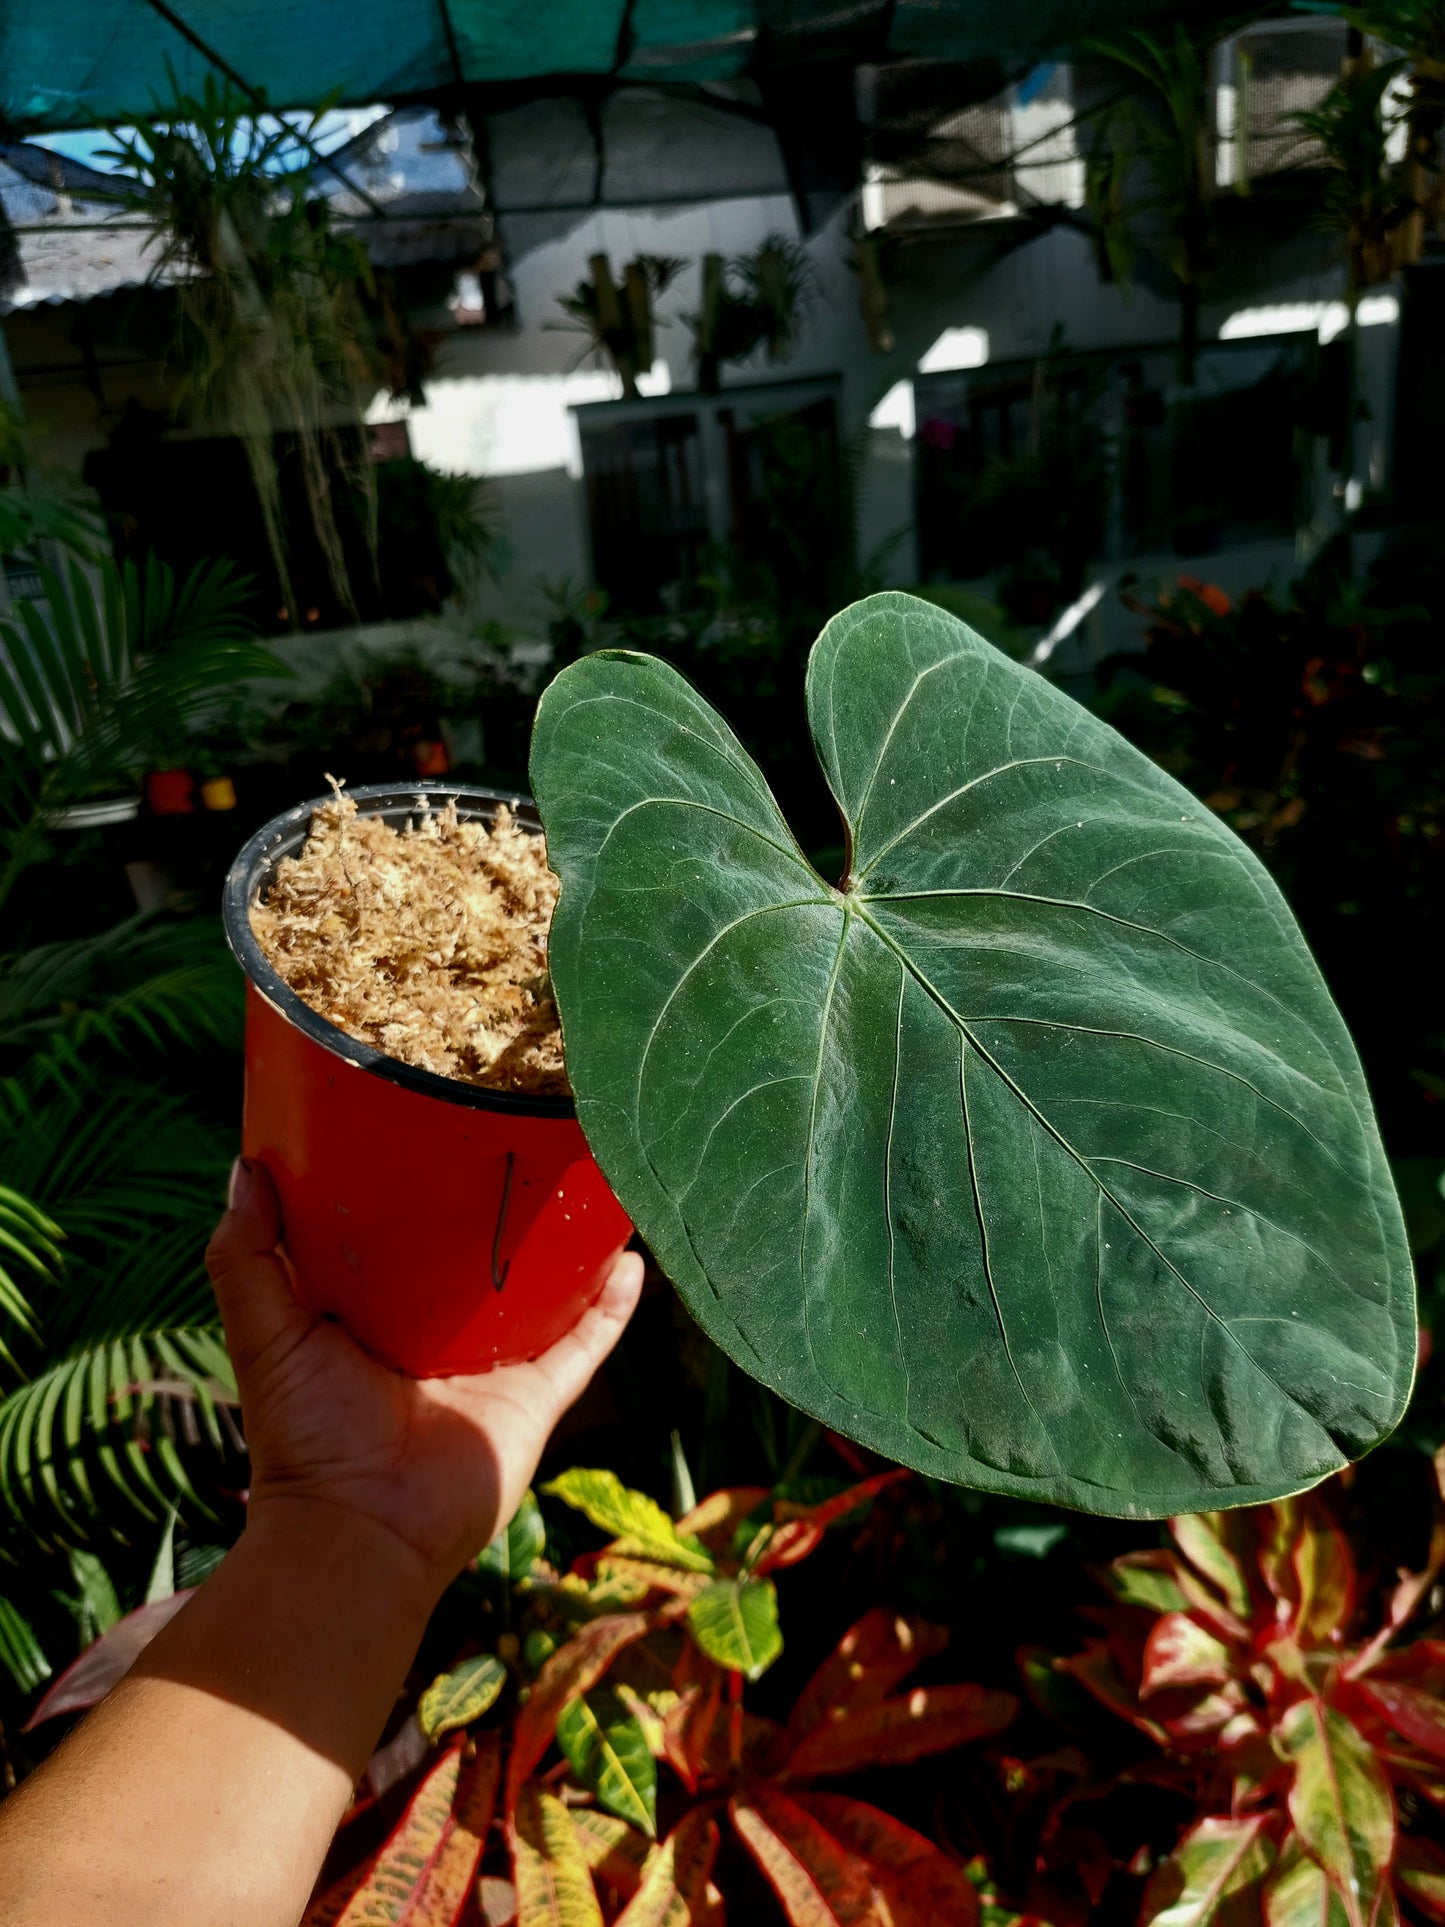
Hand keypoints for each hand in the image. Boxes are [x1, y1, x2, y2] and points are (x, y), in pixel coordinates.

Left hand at [206, 1158, 642, 1603]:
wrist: (360, 1527)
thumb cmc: (305, 1434)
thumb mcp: (265, 1332)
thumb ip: (246, 1256)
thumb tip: (248, 1167)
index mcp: (377, 1313)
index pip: (403, 1236)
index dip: (417, 1186)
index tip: (433, 1122)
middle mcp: (441, 1332)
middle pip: (483, 1257)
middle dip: (504, 1205)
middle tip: (525, 1135)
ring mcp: (495, 1364)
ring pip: (546, 1291)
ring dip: (572, 1245)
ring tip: (592, 1181)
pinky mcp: (536, 1395)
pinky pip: (587, 1342)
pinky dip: (614, 1304)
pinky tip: (630, 1257)